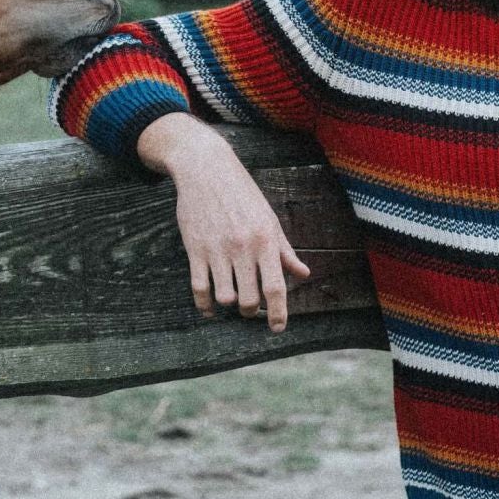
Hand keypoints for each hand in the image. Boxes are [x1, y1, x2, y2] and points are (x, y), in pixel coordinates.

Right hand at [137, 115, 311, 332]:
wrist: (206, 169)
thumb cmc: (242, 194)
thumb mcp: (269, 219)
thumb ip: (285, 250)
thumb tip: (303, 273)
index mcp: (266, 240)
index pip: (275, 286)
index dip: (278, 313)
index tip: (277, 329)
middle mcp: (243, 247)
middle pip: (249, 299)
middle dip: (251, 311)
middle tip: (250, 307)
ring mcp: (217, 249)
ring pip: (224, 298)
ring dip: (229, 305)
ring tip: (231, 299)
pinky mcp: (194, 249)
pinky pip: (199, 289)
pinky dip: (205, 306)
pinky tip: (210, 308)